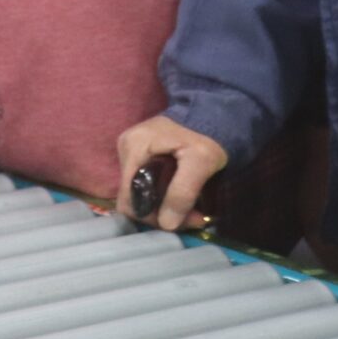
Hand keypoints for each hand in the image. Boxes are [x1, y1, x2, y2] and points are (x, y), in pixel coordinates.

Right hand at [113, 115, 228, 230]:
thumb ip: (182, 192)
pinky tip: (182, 199)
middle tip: (191, 219)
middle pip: (133, 197)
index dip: (150, 216)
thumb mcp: (201, 162)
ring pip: (140, 193)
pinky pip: (145, 184)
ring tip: (191, 211)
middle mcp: (125, 149)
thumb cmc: (206, 134)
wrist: (213, 114)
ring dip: (164, 207)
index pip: (128, 198)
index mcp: (133, 148)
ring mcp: (131, 151)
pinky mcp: (140, 155)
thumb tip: (166, 224)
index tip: (178, 221)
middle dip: (161, 214)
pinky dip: (164, 196)